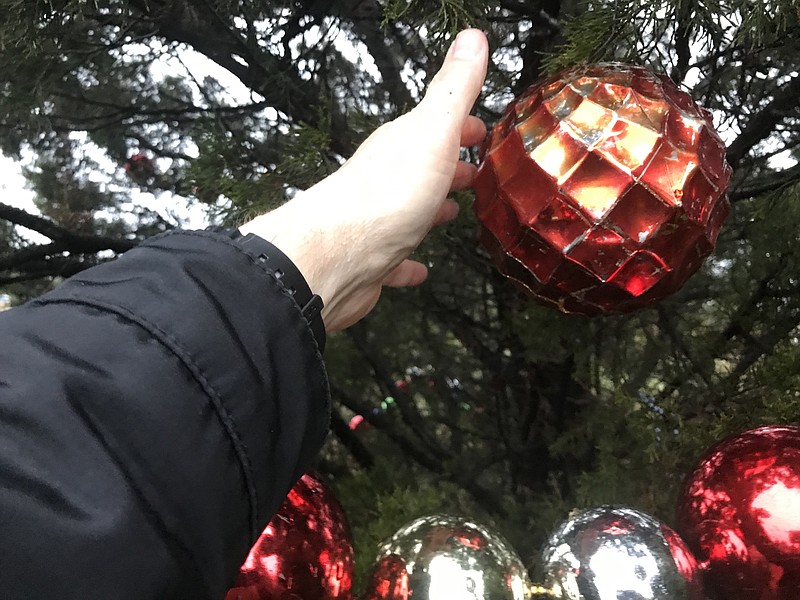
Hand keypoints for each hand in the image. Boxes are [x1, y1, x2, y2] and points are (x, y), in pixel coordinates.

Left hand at [240, 29, 488, 331]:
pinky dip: (410, 262)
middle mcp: (386, 181)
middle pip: (421, 169)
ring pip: (409, 211)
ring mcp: (378, 222)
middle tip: (471, 172)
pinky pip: (396, 259)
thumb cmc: (383, 197)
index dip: (460, 127)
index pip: (434, 127)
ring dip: (430, 208)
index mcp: (401, 146)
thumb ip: (453, 89)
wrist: (337, 255)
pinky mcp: (373, 261)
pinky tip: (419, 270)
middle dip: (449, 168)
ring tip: (450, 212)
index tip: (479, 129)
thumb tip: (471, 39)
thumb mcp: (432, 130)